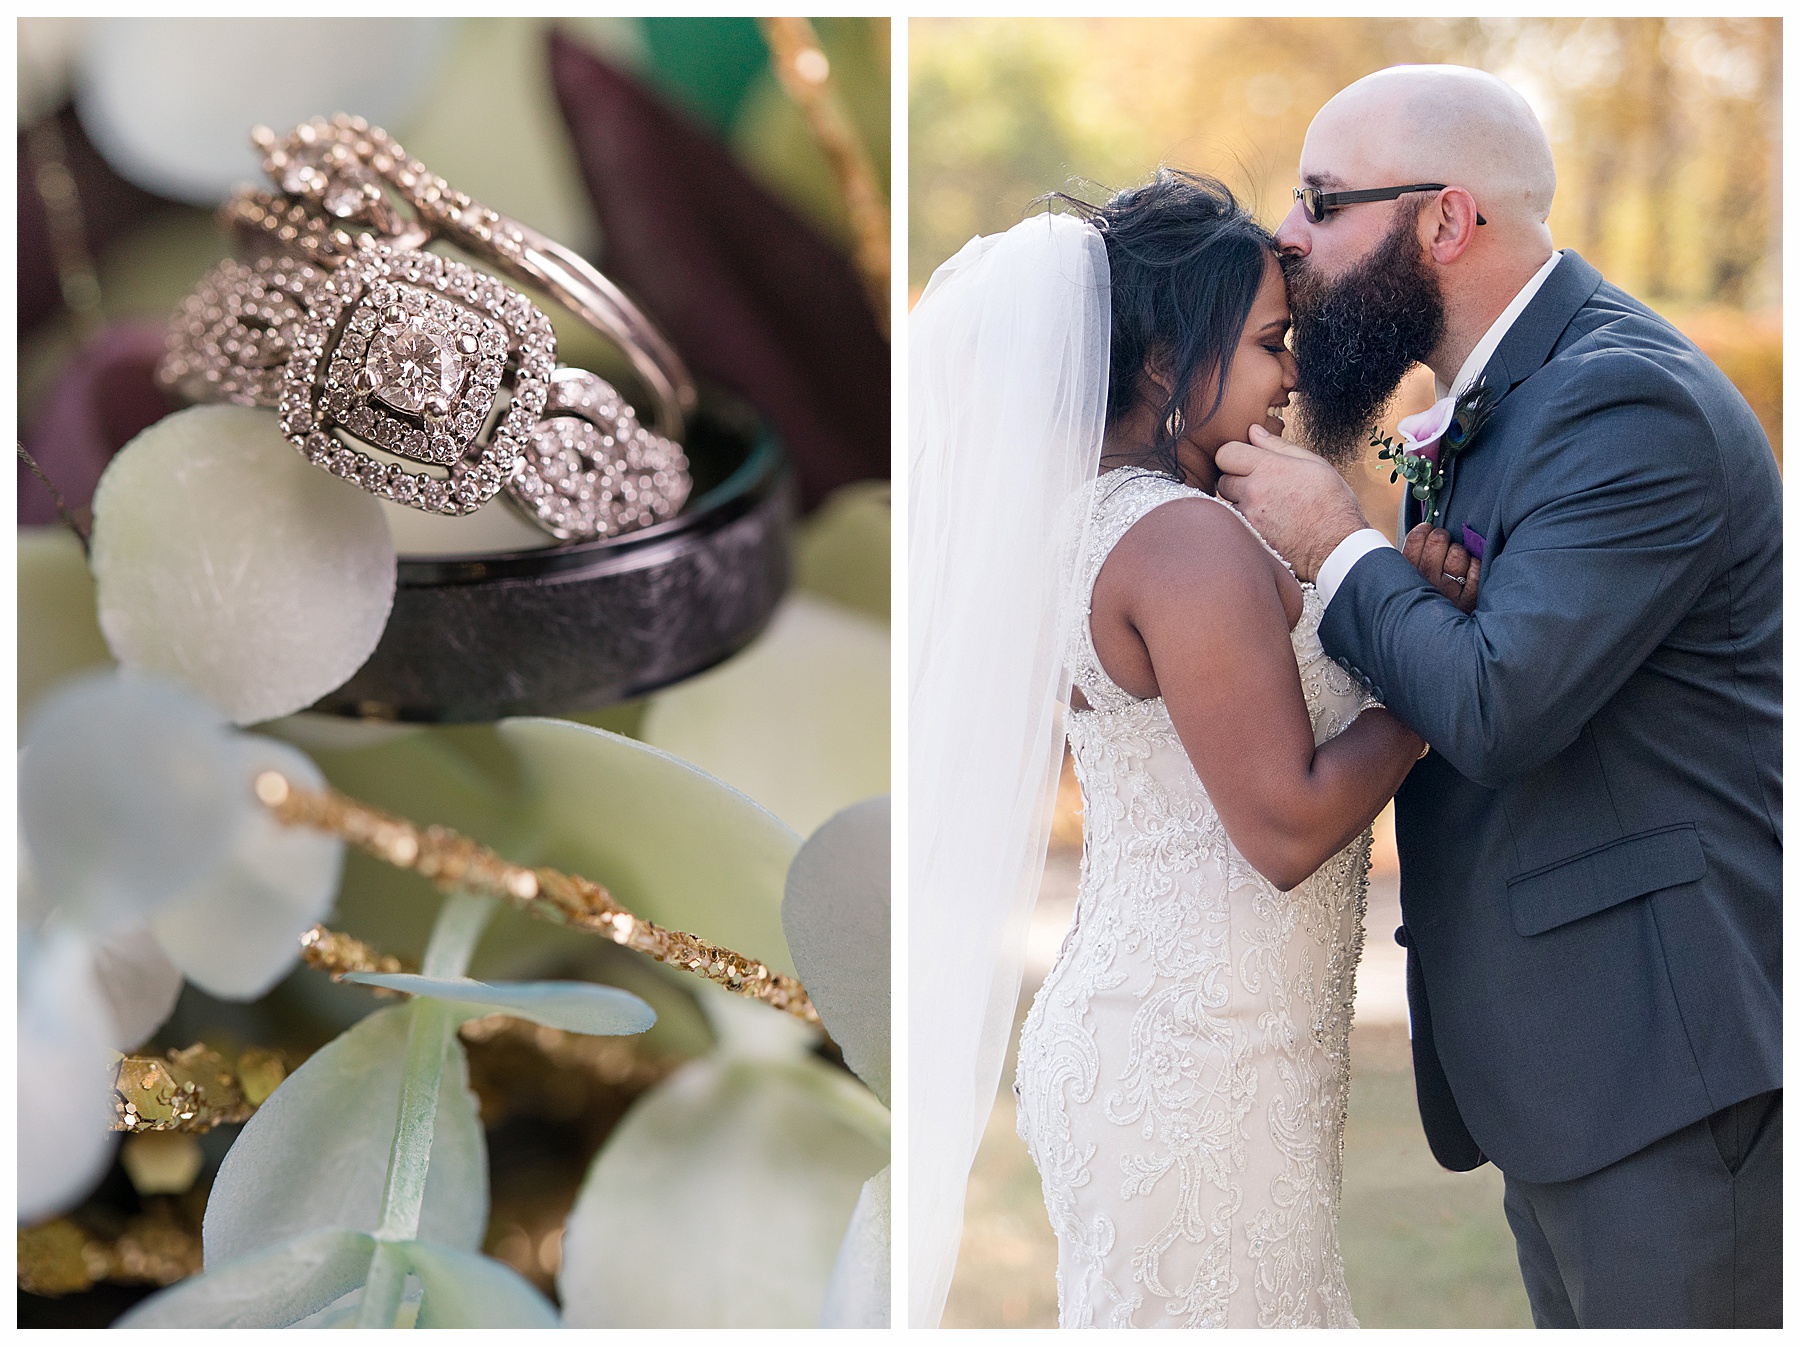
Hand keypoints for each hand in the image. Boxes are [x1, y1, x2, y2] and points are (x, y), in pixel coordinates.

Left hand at [1214, 425, 1369, 581]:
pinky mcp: (1250, 538)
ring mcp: (1249, 517)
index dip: (1234, 454)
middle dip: (1236, 479)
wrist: (1338, 546)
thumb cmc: (1332, 503)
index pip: (1225, 453)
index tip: (1246, 459)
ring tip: (1270, 506)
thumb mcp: (1313, 464)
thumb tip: (1254, 431)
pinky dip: (1247, 521)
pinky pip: (1237, 524)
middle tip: (1261, 484)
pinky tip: (1269, 522)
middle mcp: (1253, 492)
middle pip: (1222, 479)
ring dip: (1241, 502)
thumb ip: (1278, 446)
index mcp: (1268, 468)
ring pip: (1228, 503)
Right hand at [1403, 524, 1480, 612]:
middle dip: (1442, 539)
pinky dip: (1474, 568)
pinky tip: (1467, 576)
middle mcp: (1427, 582)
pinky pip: (1476, 569)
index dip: (1425, 530)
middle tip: (1442, 546)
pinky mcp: (1469, 600)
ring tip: (1455, 565)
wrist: (1434, 638)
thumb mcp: (1404, 583)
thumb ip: (1408, 557)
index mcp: (1408, 575)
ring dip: (1459, 555)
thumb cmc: (1420, 602)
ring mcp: (1449, 592)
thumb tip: (1405, 523)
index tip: (1428, 534)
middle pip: (1438, 540)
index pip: (1417, 537)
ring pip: (1458, 553)